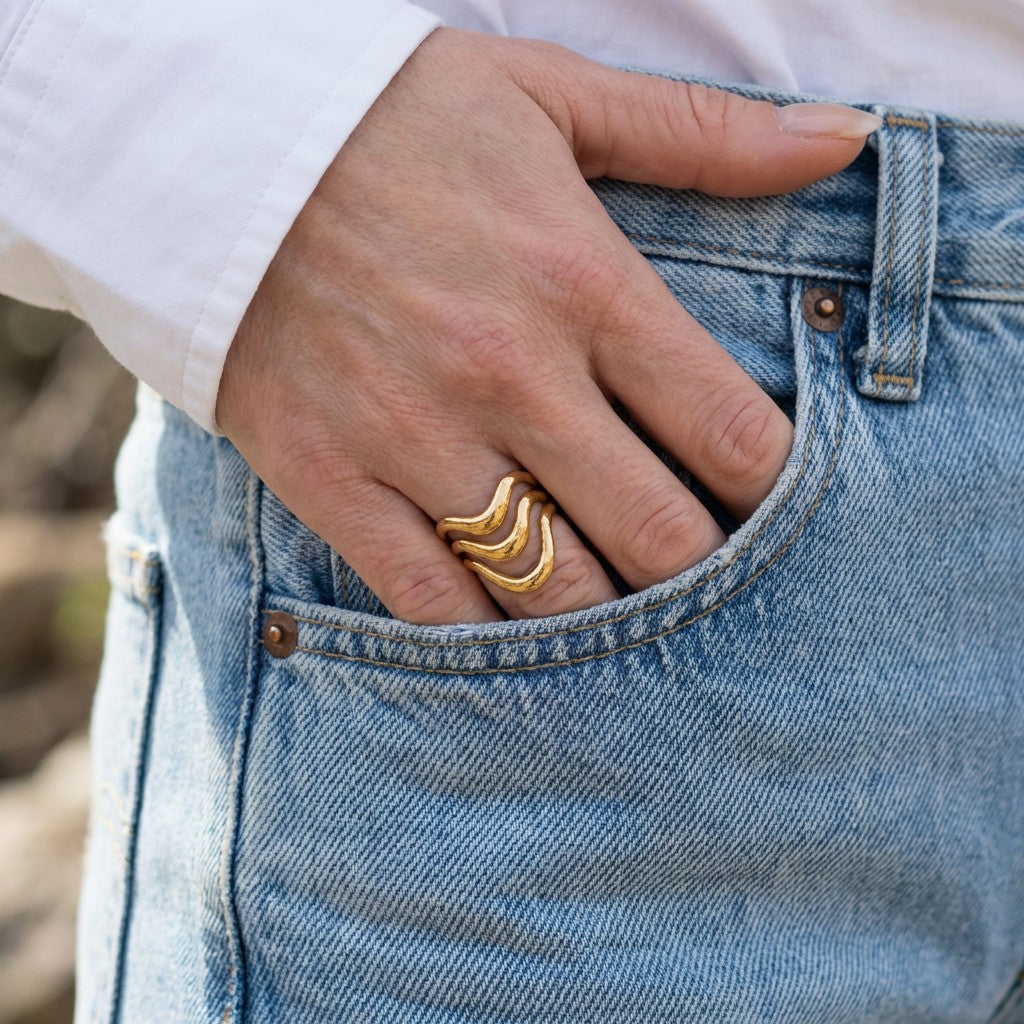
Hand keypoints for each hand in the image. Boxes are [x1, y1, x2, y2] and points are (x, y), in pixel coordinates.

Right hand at [217, 28, 876, 624]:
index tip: (769, 501)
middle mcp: (513, 376)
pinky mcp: (335, 481)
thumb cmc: (392, 119)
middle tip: (701, 566)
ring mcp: (418, 438)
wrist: (210, 146)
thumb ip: (704, 134)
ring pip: (553, 587)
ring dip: (605, 613)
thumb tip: (843, 138)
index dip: (776, 489)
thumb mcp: (552, 95)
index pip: (730, 433)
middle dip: (701, 569)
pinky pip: (433, 602)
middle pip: (658, 535)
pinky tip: (518, 628)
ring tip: (619, 603)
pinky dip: (489, 635)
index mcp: (583, 283)